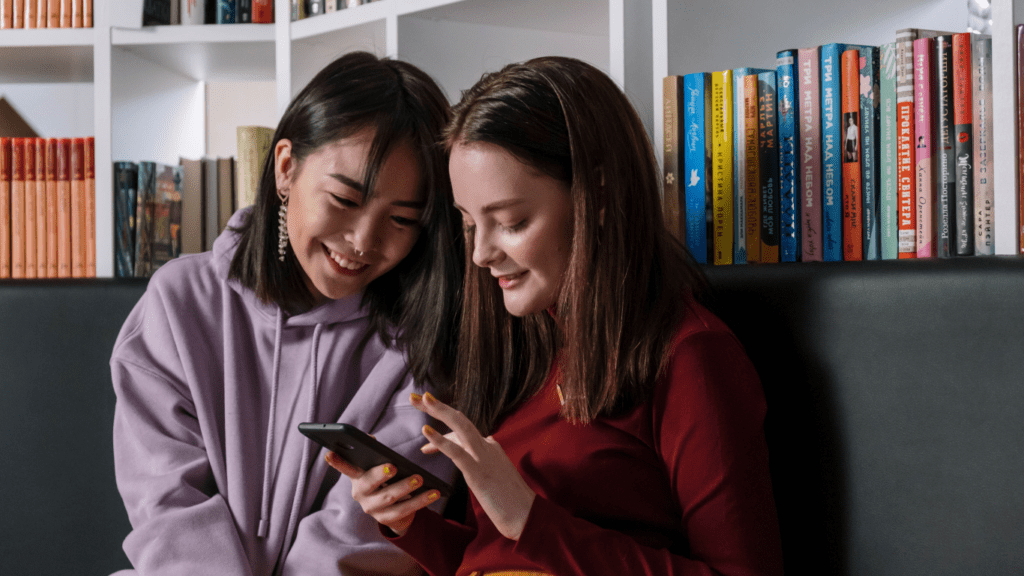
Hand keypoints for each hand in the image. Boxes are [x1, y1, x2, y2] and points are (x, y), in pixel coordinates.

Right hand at [324, 451, 440, 536]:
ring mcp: (372, 509)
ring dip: (406, 488)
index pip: (345, 468)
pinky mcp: (386, 520)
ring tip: (420, 479)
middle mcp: (360, 494)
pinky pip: (405, 510)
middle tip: (394, 467)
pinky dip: (421, 501)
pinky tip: (434, 493)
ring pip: (389, 498)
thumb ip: (374, 453)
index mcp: (357, 477)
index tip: (330, 453)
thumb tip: (370, 437)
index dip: (337, 462)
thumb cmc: (386, 480)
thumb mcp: (379, 467)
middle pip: (369, 484)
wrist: (395, 511)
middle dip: (381, 475)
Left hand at [411, 392, 536, 540]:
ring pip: (460, 426)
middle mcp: (487, 446)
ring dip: (439, 410)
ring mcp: (483, 457)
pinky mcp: (478, 472)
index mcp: (491, 447)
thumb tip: (472, 456)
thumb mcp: (495, 476)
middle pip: (460, 420)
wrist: (526, 516)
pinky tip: (425, 430)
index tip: (425, 433)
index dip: (442, 432)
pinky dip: (440, 440)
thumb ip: (484, 462)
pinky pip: (456, 452)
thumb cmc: (510, 501)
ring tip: (420, 399)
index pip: (462, 432)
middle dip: (438, 407)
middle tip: (416, 396)